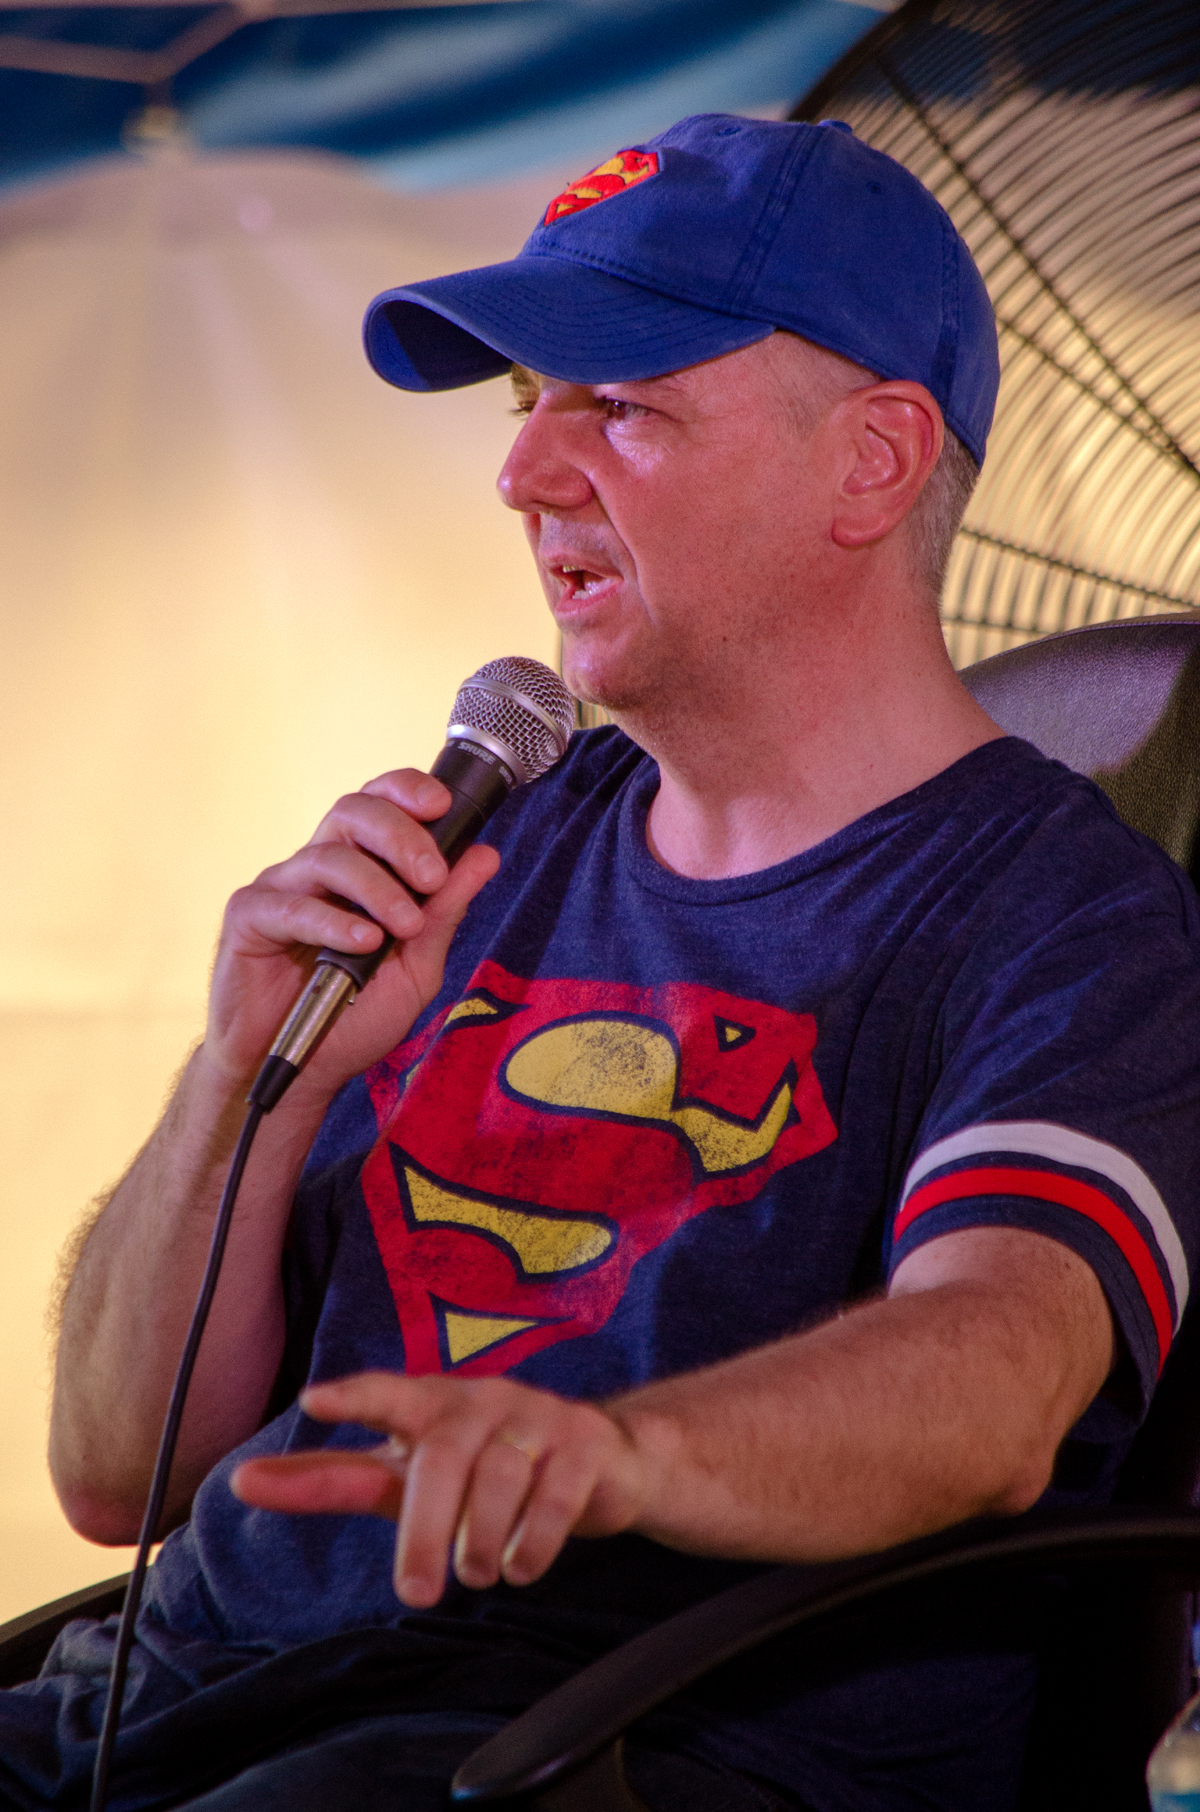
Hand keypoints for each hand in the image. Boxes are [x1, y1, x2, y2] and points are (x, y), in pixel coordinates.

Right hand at [202, 771, 499, 1103]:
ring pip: (329, 858)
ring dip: (377, 888)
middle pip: (353, 812)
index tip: (444, 805)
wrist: (299, 1071)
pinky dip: (333, 921)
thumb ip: (445, 911)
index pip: (379, 802)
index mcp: (358, 866)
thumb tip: (485, 855)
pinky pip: (292, 905)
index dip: (407, 791)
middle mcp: (318, 866)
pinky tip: (363, 941)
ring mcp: (281, 888)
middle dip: (401, 836)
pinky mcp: (248, 917)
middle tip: (431, 876)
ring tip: (404, 927)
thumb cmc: (352, 1017)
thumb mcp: (416, 967)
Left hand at [230, 1372, 648, 1606]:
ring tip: (476, 1571)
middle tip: (416, 1592)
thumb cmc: (477, 1467)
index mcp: (431, 1402)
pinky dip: (535, 1538)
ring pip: (500, 1475)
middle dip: (425, 1529)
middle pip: (441, 1459)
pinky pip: (556, 1492)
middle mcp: (482, 1401)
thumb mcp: (405, 1474)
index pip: (387, 1393)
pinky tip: (520, 1566)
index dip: (353, 1397)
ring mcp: (536, 1418)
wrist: (598, 1461)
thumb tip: (240, 1482)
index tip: (314, 1400)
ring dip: (482, 1538)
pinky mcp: (584, 1445)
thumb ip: (331, 1478)